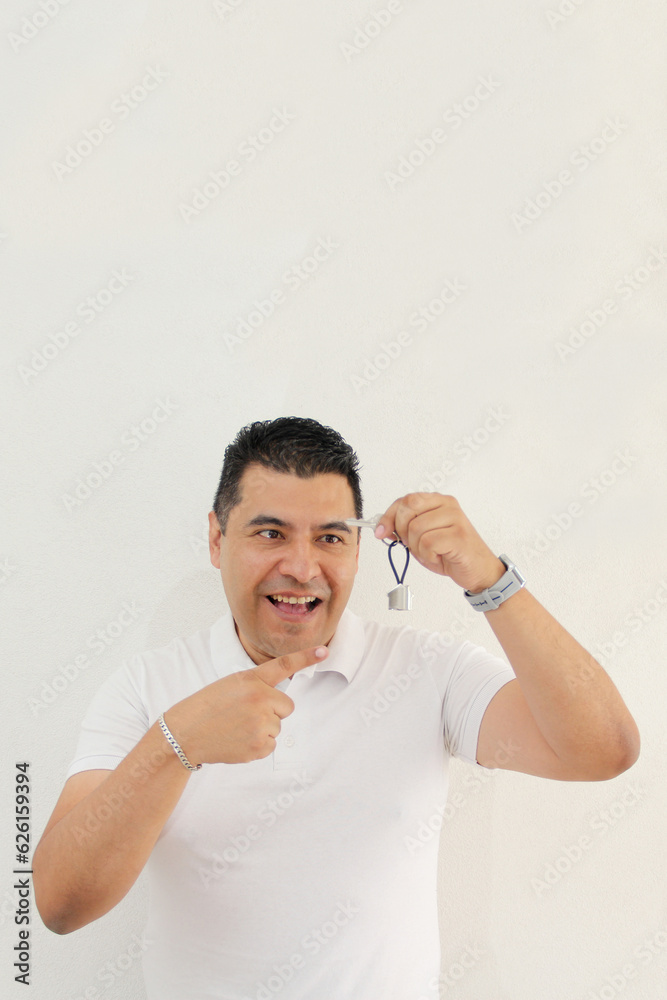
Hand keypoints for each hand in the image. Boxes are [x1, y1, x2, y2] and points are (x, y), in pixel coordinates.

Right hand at [163, 646, 327, 764]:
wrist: (185, 733)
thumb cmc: (208, 707)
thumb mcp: (231, 685)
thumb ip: (257, 688)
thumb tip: (279, 707)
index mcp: (252, 679)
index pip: (284, 665)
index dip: (306, 657)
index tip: (324, 651)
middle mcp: (260, 699)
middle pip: (286, 707)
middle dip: (272, 711)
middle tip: (244, 714)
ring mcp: (261, 723)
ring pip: (277, 727)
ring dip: (262, 729)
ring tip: (235, 727)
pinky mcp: (258, 746)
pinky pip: (271, 745)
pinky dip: (257, 745)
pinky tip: (237, 740)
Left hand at [374, 492, 504, 592]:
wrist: (478, 570)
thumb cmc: (451, 553)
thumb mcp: (422, 539)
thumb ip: (405, 529)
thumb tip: (382, 527)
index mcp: (438, 501)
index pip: (405, 500)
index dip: (389, 516)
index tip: (380, 532)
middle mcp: (447, 505)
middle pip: (408, 508)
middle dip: (403, 531)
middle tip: (416, 545)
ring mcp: (455, 518)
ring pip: (415, 528)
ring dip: (418, 548)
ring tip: (433, 552)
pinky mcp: (458, 535)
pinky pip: (427, 543)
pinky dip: (428, 556)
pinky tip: (440, 556)